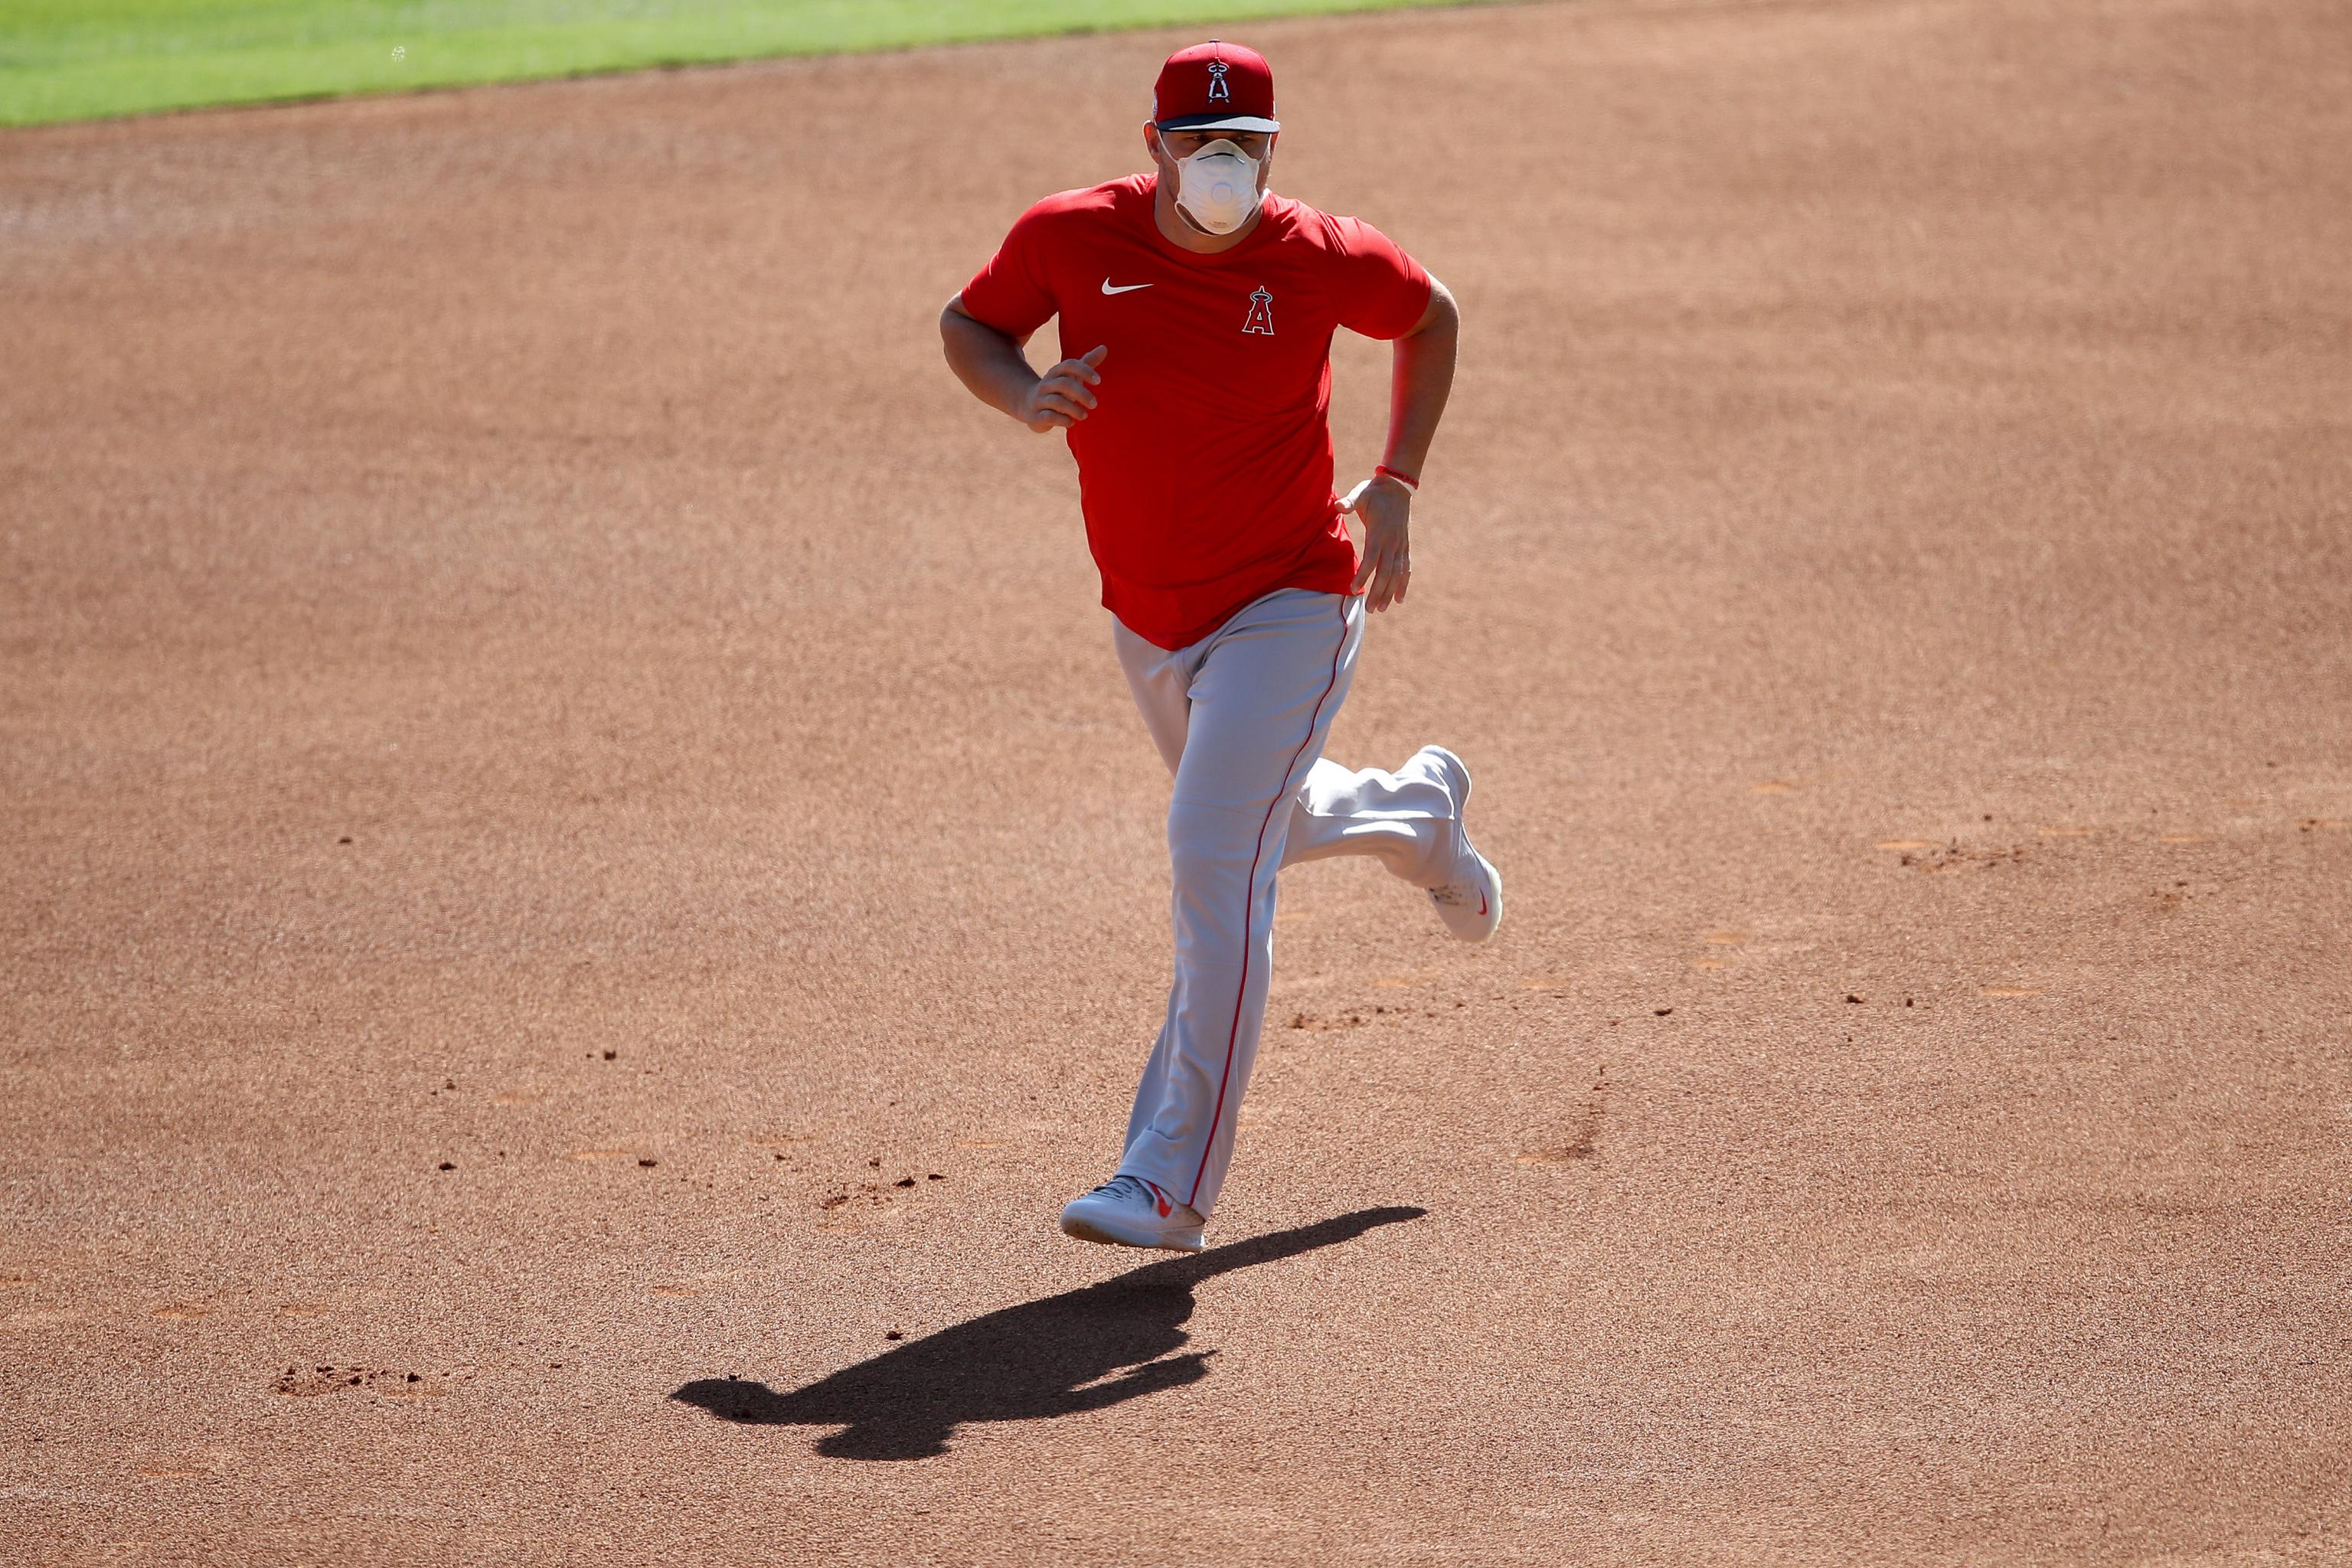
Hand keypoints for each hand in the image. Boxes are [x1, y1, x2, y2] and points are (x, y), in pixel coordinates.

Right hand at [1020, 344, 1107, 431]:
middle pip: (1064, 384)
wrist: (1028, 405)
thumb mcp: (1071, 376)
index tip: (1098, 381)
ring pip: (1057, 401)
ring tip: (1084, 415)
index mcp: (1055, 372)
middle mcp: (1046, 384)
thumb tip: (1104, 347)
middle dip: (1082, 394)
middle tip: (1094, 404)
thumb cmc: (1057, 389)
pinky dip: (1062, 420)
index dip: (1084, 370)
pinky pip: (1049, 417)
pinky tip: (1071, 423)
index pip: (1069, 365)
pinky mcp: (1036, 416)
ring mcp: (1039, 400)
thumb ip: (1087, 363)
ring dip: (1074, 408)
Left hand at [1342, 473, 1412, 611]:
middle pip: (1386, 572)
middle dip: (1378, 592)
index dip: (1363, 574)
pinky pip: (1406, 568)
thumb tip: (1339, 506)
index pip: (1372, 558)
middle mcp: (1392, 541)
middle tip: (1370, 609)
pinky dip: (1403, 584)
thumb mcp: (1361, 493)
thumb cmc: (1374, 492)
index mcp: (1380, 532)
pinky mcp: (1405, 546)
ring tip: (1381, 609)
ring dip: (1390, 592)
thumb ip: (1350, 501)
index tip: (1354, 589)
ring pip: (1396, 573)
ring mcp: (1401, 545)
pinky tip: (1399, 599)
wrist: (1398, 487)